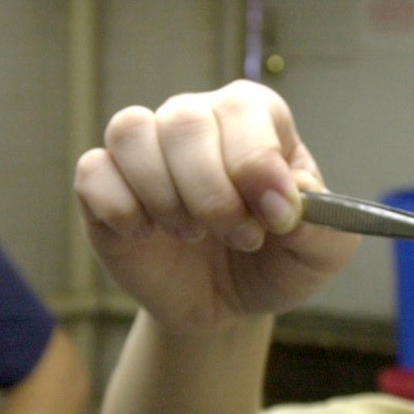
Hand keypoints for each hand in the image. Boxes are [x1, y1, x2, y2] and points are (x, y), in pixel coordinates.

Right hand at [73, 79, 359, 332]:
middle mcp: (195, 121)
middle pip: (184, 120)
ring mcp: (146, 151)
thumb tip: (290, 196)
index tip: (276, 216)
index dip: (255, 162)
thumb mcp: (320, 254)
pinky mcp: (104, 186)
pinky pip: (93, 172)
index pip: (243, 109)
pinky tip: (146, 236)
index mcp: (253, 120)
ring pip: (131, 133)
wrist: (229, 304)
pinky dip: (120, 209)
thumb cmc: (276, 262)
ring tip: (193, 235)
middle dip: (212, 193)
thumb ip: (320, 224)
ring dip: (165, 197)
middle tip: (240, 237)